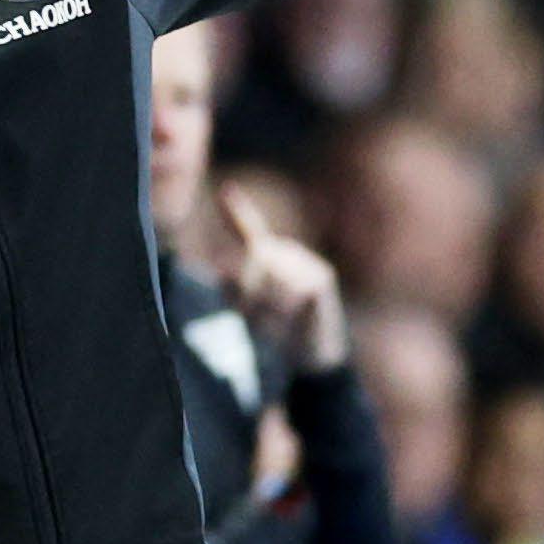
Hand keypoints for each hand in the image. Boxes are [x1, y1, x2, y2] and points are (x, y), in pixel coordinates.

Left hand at [215, 183, 349, 372]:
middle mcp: (289, 253)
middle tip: (255, 320)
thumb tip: (221, 272)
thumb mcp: (248, 311)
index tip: (225, 191)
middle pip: (254, 263)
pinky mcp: (322, 280)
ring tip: (280, 324)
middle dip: (248, 296)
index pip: (249, 231)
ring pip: (272, 282)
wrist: (315, 353)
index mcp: (269, 257)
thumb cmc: (280, 329)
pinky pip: (295, 293)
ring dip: (269, 311)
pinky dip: (291, 311)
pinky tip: (299, 316)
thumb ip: (234, 291)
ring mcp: (307, 263)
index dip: (235, 211)